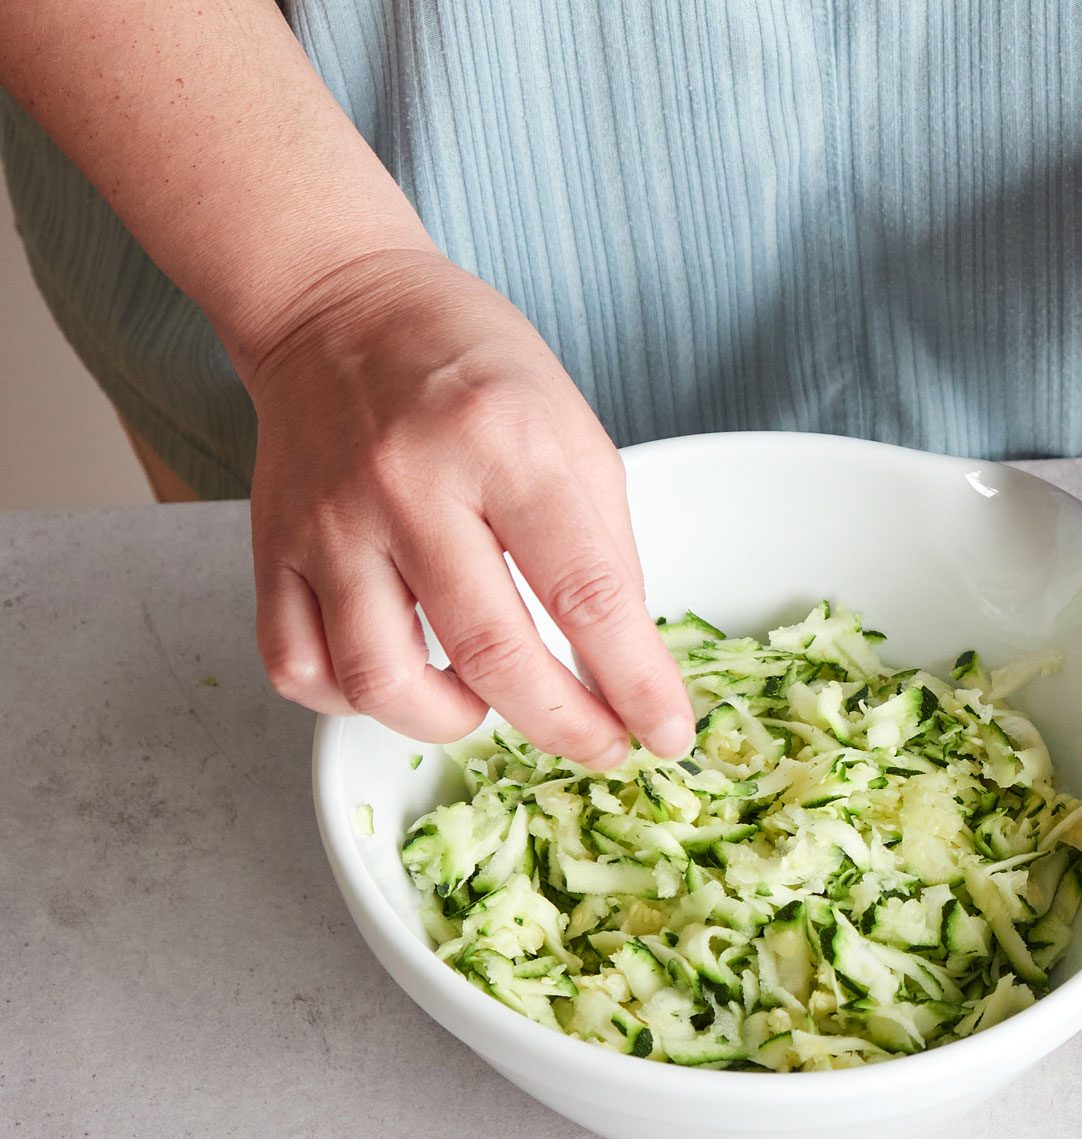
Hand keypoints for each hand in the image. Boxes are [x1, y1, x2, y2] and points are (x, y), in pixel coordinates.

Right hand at [236, 248, 692, 766]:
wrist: (337, 306)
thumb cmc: (472, 368)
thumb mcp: (573, 431)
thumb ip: (604, 546)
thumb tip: (627, 663)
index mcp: (507, 445)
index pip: (587, 594)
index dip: (635, 681)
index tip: (668, 732)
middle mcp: (411, 486)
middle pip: (492, 653)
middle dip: (563, 726)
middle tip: (601, 748)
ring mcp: (332, 522)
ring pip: (381, 679)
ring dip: (450, 722)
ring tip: (488, 706)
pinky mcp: (272, 547)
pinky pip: (298, 666)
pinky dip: (352, 701)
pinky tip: (401, 680)